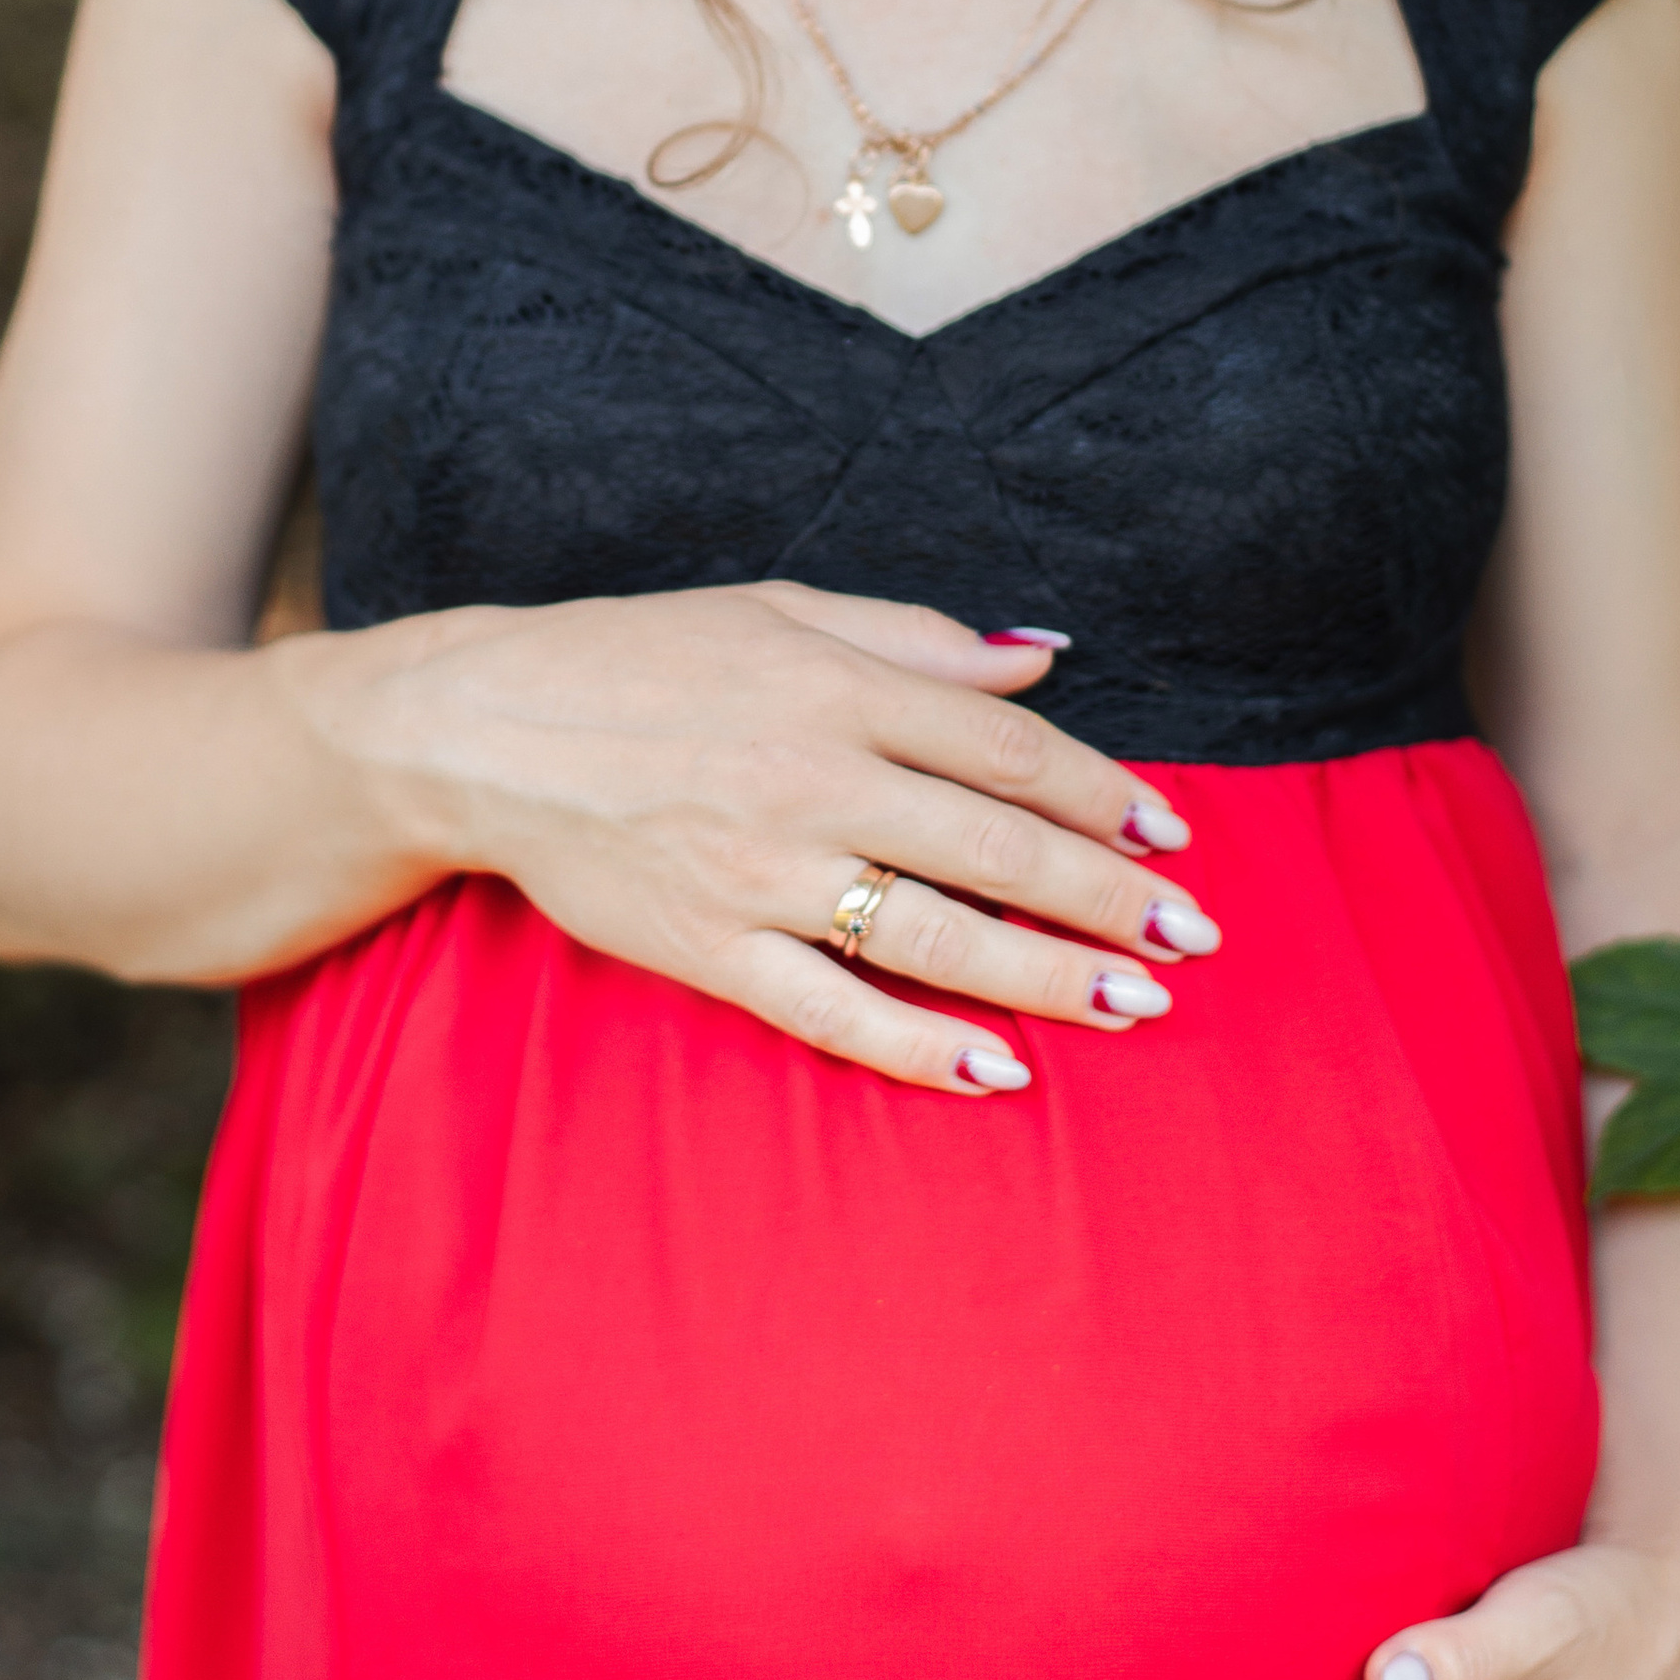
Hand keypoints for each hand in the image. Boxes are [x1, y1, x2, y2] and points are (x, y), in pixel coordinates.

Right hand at [318, 579, 1213, 1096]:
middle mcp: (809, 776)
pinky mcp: (707, 946)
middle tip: (1192, 939)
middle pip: (992, 846)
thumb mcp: (781, 609)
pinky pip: (829, 1008)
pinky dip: (914, 1046)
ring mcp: (759, 871)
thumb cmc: (645, 658)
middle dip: (1105, 898)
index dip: (1101, 794)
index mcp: (835, 684)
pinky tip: (993, 1070)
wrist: (486, 729)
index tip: (1171, 835)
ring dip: (1044, 977)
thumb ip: (916, 639)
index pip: (1004, 747)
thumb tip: (1042, 657)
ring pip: (931, 934)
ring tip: (1132, 1006)